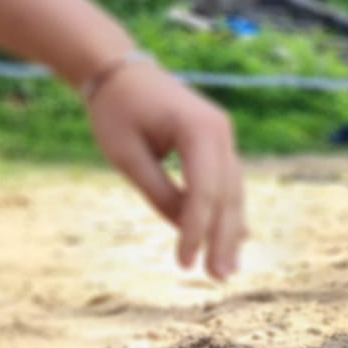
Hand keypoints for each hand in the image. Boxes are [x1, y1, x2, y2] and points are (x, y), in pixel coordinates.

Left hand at [85, 61, 246, 279]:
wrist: (119, 69)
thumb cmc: (115, 109)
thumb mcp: (127, 155)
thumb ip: (159, 192)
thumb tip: (183, 229)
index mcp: (199, 129)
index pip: (204, 190)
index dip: (196, 230)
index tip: (185, 264)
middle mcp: (221, 132)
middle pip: (227, 195)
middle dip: (222, 238)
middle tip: (219, 277)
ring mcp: (223, 136)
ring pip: (232, 192)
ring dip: (229, 231)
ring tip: (226, 269)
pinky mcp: (217, 143)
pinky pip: (226, 184)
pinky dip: (225, 213)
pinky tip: (231, 241)